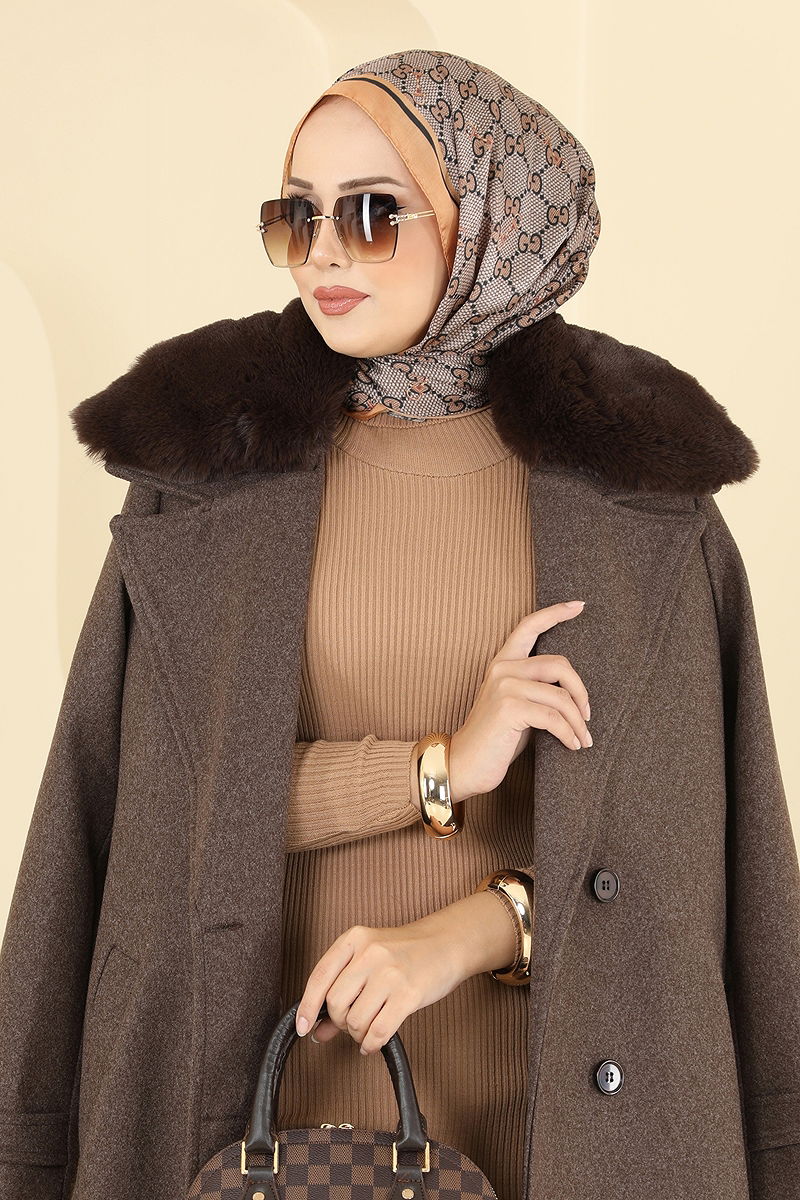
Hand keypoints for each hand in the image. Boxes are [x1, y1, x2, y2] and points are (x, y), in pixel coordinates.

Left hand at [294, 897, 501, 1054]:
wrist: (447, 943)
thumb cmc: (406, 953)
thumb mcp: (369, 961)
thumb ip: (342, 991)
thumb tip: (317, 1030)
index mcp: (355, 939)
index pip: (319, 977)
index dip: (307, 1007)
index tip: (304, 1027)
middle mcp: (370, 953)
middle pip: (335, 1002)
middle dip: (340, 1021)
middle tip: (351, 1023)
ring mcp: (390, 973)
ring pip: (355, 1020)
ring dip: (357, 1034)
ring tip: (367, 1029)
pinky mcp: (409, 994)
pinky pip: (379, 1031)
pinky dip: (371, 1043)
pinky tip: (373, 1042)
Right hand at [448, 600, 591, 801]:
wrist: (464, 764)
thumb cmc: (495, 739)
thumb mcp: (517, 706)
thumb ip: (537, 689)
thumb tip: (575, 692)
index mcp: (503, 663)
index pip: (529, 626)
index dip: (556, 613)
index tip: (580, 605)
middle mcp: (503, 669)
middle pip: (560, 664)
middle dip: (581, 692)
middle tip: (587, 716)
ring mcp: (505, 686)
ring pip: (561, 696)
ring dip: (578, 721)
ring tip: (583, 739)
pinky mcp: (509, 708)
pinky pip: (554, 718)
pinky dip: (568, 734)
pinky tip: (572, 745)